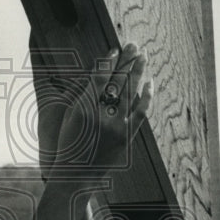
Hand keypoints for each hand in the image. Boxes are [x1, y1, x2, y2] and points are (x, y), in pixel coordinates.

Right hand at [33, 41, 152, 178]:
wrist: (76, 175)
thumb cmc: (69, 144)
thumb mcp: (69, 116)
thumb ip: (82, 95)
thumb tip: (97, 73)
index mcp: (82, 109)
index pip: (99, 79)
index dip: (108, 63)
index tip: (114, 50)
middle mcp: (100, 116)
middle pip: (117, 81)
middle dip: (126, 61)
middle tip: (133, 44)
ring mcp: (116, 127)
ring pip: (131, 93)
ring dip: (138, 72)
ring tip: (143, 56)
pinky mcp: (126, 137)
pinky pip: (140, 113)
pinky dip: (146, 97)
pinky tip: (150, 83)